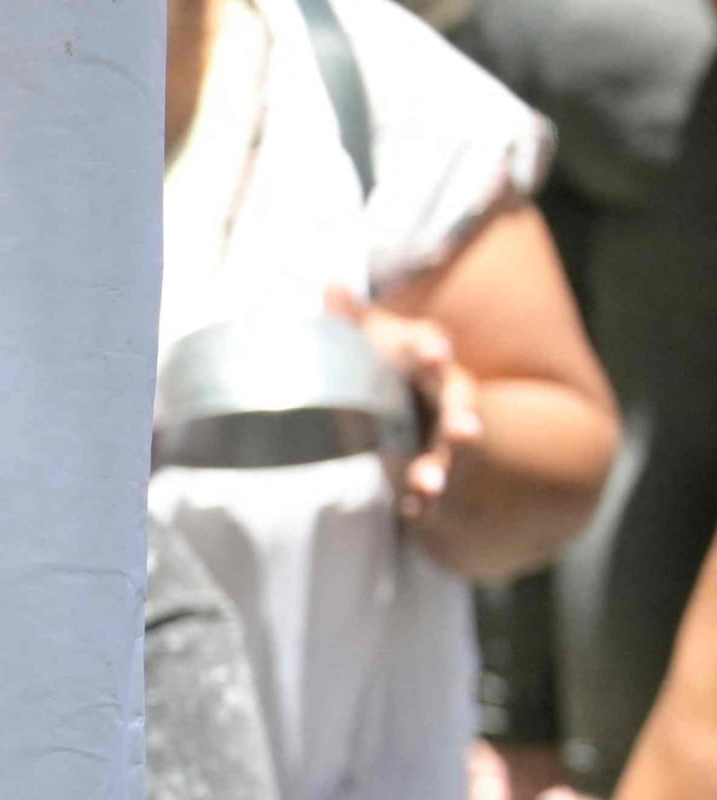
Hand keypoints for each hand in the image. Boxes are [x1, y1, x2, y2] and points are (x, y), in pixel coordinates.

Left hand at [347, 295, 481, 532]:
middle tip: (467, 433)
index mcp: (428, 364)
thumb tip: (332, 284)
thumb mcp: (375, 343)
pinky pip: (431, 491)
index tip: (433, 351)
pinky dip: (423, 504)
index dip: (432, 351)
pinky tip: (414, 515)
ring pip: (447, 456)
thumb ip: (353, 321)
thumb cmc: (390, 368)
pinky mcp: (431, 469)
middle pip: (458, 408)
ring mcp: (441, 438)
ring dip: (439, 471)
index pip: (433, 353)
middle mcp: (444, 400)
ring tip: (429, 487)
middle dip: (462, 420)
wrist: (415, 410)